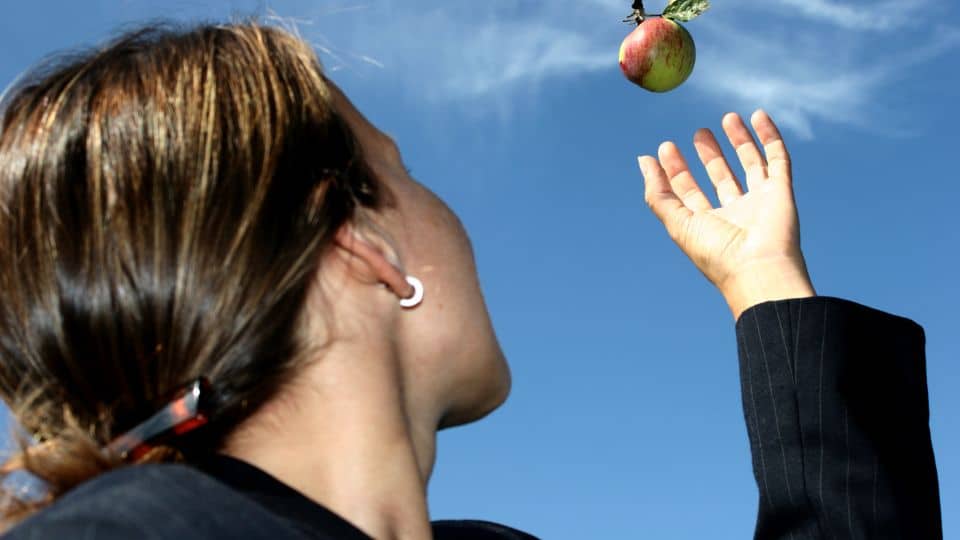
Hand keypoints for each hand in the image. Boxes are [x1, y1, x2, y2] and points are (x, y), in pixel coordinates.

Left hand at [639, 110, 814, 319]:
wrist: (759, 270)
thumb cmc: (716, 253)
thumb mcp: (677, 222)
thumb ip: (658, 193)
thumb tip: (643, 160)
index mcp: (707, 224)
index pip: (689, 191)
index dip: (676, 170)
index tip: (665, 146)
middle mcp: (734, 213)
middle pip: (720, 177)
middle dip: (709, 155)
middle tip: (699, 132)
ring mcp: (760, 202)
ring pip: (750, 165)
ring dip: (740, 141)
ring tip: (728, 117)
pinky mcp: (782, 192)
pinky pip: (778, 159)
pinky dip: (769, 136)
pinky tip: (758, 116)